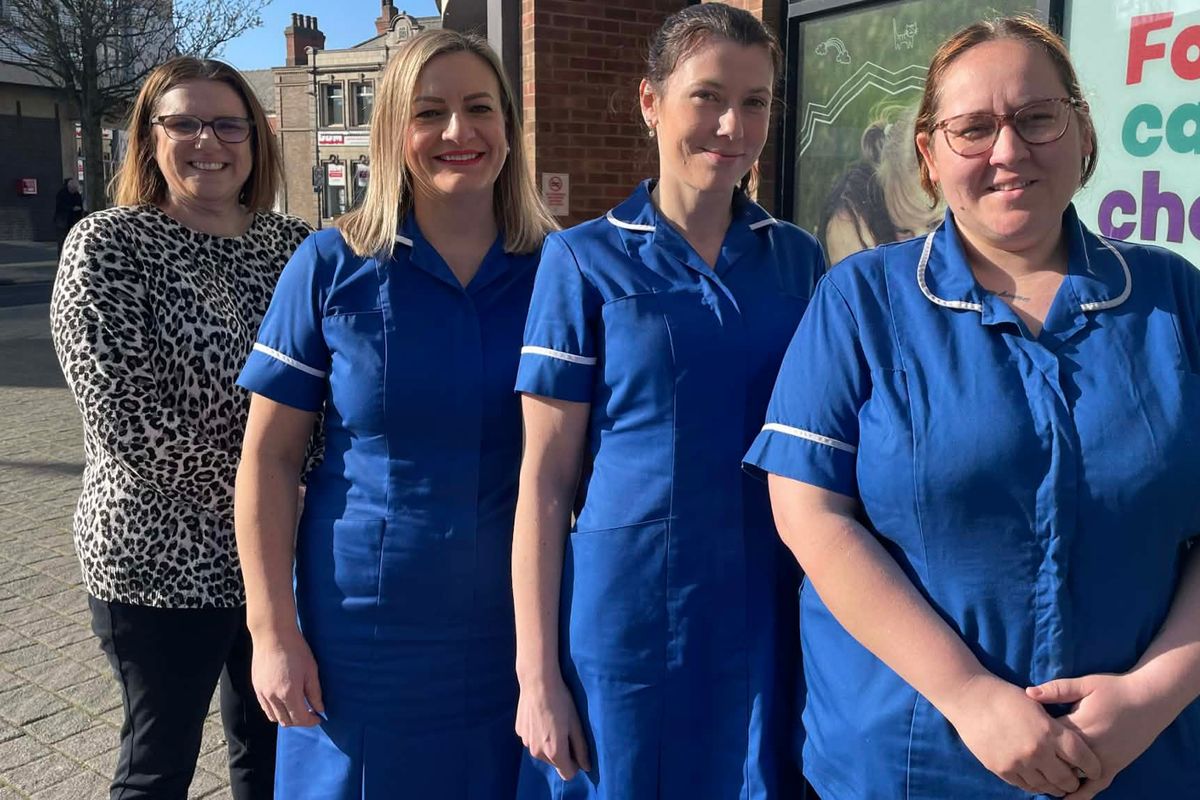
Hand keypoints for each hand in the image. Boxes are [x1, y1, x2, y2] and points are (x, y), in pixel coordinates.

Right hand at [251, 627, 323, 726]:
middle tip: (310, 713)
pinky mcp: (256, 687)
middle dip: (300, 721)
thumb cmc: (295, 649)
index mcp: (288, 693)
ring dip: (286, 717)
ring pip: (273, 717)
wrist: (273, 634)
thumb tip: (320, 708)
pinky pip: (265, 707)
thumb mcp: (311, 670)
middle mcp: (273, 697)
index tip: (319, 717)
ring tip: (297, 708)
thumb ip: (315, 692)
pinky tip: (284, 701)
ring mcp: (262, 693)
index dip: (311, 721)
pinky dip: (275, 710)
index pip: (300, 719)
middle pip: (286, 721)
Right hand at [515, 673, 591, 780]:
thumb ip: (581, 748)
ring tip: (553, 721)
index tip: (577, 748)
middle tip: (566, 730)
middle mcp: (537, 752)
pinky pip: (532, 740)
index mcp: (554, 752)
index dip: (575, 764)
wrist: (538, 682)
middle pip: (554, 763)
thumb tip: (586, 767)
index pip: (567, 774)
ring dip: (549, 743)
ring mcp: (526, 742)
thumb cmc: (561, 701)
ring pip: (542, 752)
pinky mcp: (520, 732)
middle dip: (562, 752)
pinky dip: (538, 734)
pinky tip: (541, 717)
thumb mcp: (576, 724)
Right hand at [944, 674, 1100, 795]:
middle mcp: (1037, 750)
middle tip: (1074, 779)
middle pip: (1066, 778)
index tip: (1096, 770)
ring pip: (1046, 786)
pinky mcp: (1002, 769)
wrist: (969, 697)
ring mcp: (1018, 763)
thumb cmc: (1004, 696)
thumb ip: (1054, 728)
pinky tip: (1036, 778)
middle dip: (1073, 781)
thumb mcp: (1037, 706)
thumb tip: (1070, 749)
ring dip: (1054, 786)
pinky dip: (1034, 784)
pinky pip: (1024, 786)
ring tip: (1055, 782)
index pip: (1083, 758)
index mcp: (1049, 731)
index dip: (1093, 767)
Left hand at [1028, 673, 1171, 798]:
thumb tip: (1029, 692)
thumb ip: (1058, 689)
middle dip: (1041, 763)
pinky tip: (1067, 799)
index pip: (1047, 737)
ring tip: (1038, 783)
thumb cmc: (1115, 689)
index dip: (1031, 738)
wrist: (1150, 700)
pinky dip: (1082, 794)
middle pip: (1058, 760)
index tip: (1018, 739)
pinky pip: (1097, 785)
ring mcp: (1104, 759)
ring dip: (1057, 780)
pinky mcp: (1115, 767)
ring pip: (1075, 776)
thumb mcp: (1086, 684)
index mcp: (1079, 724)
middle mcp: (1091, 746)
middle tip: (1022, 764)